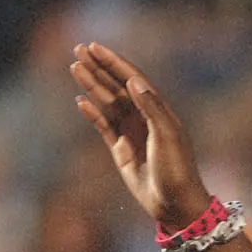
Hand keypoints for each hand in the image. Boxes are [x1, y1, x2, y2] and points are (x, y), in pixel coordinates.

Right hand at [70, 42, 211, 229]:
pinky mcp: (122, 150)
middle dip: (99, 67)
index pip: (133, 79)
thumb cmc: (177, 170)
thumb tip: (134, 80)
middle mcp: (145, 118)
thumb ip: (151, 107)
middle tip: (78, 49)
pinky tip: (81, 101)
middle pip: (118, 86)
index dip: (114, 62)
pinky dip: (92, 114)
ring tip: (75, 68)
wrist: (175, 204)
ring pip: (108, 103)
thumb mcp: (167, 135)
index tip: (94, 47)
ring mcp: (132, 133)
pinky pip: (104, 126)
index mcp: (159, 110)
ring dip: (92, 85)